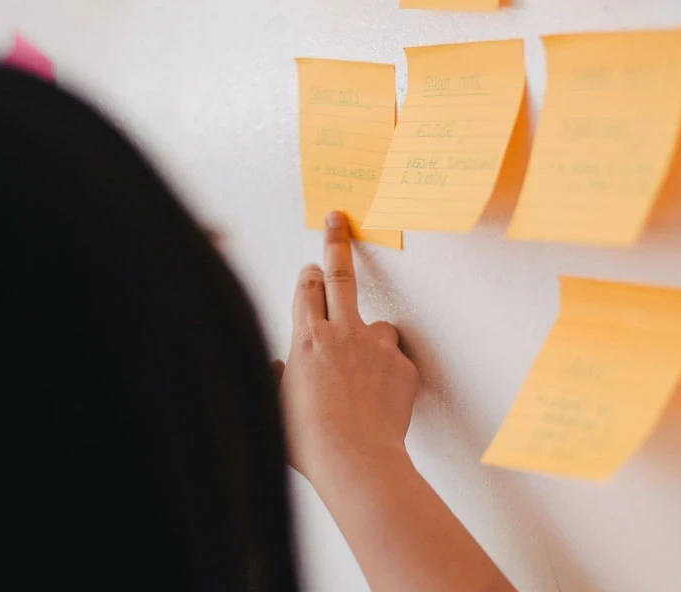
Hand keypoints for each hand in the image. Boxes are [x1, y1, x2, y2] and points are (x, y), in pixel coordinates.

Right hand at [277, 211, 418, 489]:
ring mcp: (376, 346)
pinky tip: (382, 400)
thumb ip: (278, 379)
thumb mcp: (276, 407)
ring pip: (378, 326)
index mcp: (307, 340)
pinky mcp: (403, 365)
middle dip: (336, 243)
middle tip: (339, 219)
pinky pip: (396, 361)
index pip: (305, 292)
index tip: (310, 266)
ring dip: (371, 338)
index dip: (306, 276)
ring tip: (366, 374)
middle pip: (339, 276)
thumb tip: (281, 367)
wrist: (356, 461)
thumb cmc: (309, 441)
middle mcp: (342, 333)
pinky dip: (389, 374)